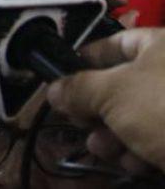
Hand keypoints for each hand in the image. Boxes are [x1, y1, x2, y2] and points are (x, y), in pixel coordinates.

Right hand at [46, 28, 164, 174]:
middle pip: (123, 84)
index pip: (114, 43)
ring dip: (115, 134)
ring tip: (104, 149)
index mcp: (160, 46)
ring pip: (139, 115)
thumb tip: (53, 90)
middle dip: (97, 109)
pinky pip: (159, 135)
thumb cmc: (163, 108)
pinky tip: (134, 163)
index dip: (85, 60)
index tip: (63, 79)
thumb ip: (77, 88)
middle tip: (81, 123)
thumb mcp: (110, 94)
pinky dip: (141, 148)